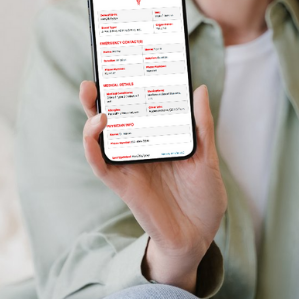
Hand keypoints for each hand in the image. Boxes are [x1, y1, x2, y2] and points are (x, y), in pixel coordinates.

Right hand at [79, 82, 225, 292]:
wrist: (199, 237)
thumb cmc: (203, 198)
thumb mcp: (207, 157)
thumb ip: (201, 126)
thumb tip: (199, 89)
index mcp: (157, 139)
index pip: (137, 108)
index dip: (126, 87)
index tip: (122, 61)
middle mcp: (138, 149)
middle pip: (112, 117)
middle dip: (100, 95)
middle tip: (97, 72)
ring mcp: (128, 166)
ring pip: (100, 137)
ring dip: (92, 116)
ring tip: (94, 95)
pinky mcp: (122, 185)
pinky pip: (101, 164)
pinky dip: (93, 146)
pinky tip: (95, 130)